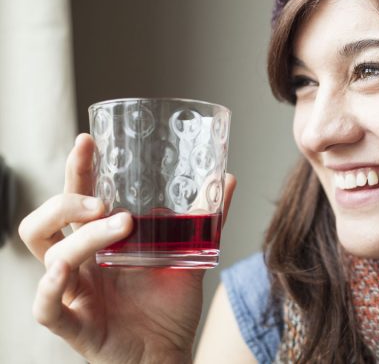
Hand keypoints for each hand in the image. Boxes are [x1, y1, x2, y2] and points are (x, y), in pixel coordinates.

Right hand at [19, 134, 236, 363]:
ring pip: (49, 253)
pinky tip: (64, 272)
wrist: (169, 355)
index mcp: (101, 243)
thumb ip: (205, 218)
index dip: (77, 170)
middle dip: (68, 198)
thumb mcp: (189, 254)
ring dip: (81, 235)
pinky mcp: (76, 326)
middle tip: (103, 198)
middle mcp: (81, 263)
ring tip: (119, 225)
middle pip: (49, 221)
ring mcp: (75, 293)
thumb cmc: (169, 307)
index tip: (88, 141)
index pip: (77, 198)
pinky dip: (49, 288)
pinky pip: (46, 307)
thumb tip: (226, 178)